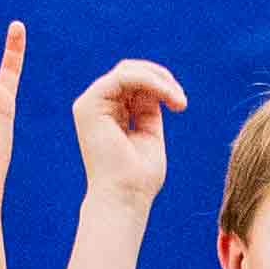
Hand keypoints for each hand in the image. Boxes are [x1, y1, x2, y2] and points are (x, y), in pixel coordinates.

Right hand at [72, 56, 184, 207]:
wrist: (126, 198)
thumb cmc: (139, 178)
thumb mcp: (149, 133)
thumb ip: (148, 108)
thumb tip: (157, 85)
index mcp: (109, 114)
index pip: (134, 83)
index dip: (160, 85)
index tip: (180, 105)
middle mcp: (97, 107)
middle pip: (131, 71)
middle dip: (161, 79)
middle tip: (181, 102)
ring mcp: (90, 104)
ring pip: (128, 70)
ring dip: (159, 81)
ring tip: (178, 101)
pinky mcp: (89, 105)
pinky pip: (123, 77)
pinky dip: (149, 82)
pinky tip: (167, 95)